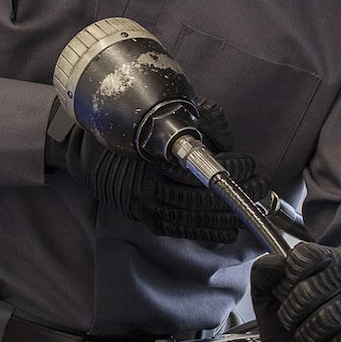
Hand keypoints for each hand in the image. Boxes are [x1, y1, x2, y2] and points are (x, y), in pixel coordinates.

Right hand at [49, 98, 270, 242]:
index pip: (203, 169)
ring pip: (194, 218)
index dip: (233, 170)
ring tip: (247, 212)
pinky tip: (224, 230)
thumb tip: (228, 141)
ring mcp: (144, 205)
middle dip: (237, 194)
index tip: (250, 165)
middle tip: (258, 188)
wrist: (82, 147)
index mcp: (154, 156)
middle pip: (203, 197)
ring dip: (226, 217)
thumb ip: (198, 120)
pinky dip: (205, 231)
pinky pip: (179, 230)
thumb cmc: (125, 123)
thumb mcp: (161, 110)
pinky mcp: (143, 217)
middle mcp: (148, 185)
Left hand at [251, 242, 340, 341]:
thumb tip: (276, 264)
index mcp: (327, 257)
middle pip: (306, 293)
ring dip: (306, 335)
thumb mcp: (275, 292)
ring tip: (308, 334)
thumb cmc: (303, 315)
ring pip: (324, 320)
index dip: (286, 280)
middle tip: (293, 320)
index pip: (301, 257)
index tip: (287, 291)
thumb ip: (264, 273)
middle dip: (290, 314)